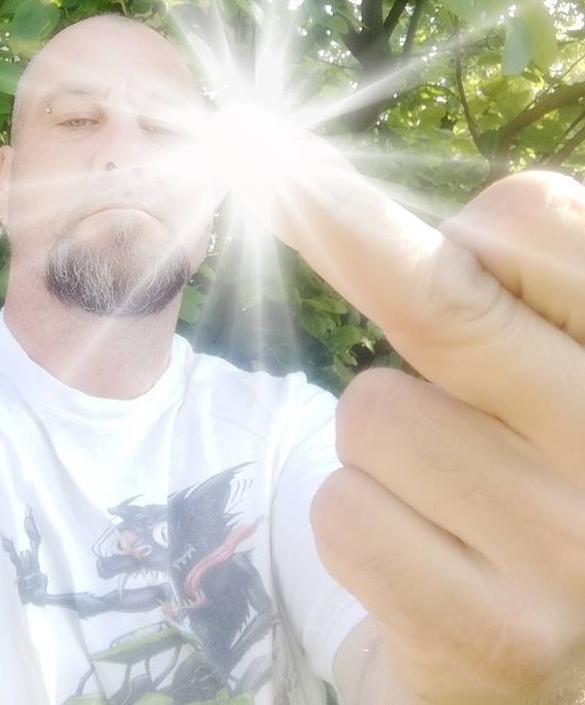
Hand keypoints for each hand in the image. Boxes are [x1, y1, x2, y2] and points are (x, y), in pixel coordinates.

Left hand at [270, 154, 584, 702]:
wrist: (533, 664)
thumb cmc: (524, 486)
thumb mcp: (538, 380)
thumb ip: (495, 299)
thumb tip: (335, 200)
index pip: (538, 224)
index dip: (448, 210)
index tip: (353, 191)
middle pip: (440, 298)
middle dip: (337, 226)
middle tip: (258, 158)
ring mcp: (564, 554)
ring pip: (373, 411)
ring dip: (376, 439)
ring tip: (439, 490)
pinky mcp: (487, 635)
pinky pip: (344, 510)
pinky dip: (355, 520)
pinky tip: (418, 557)